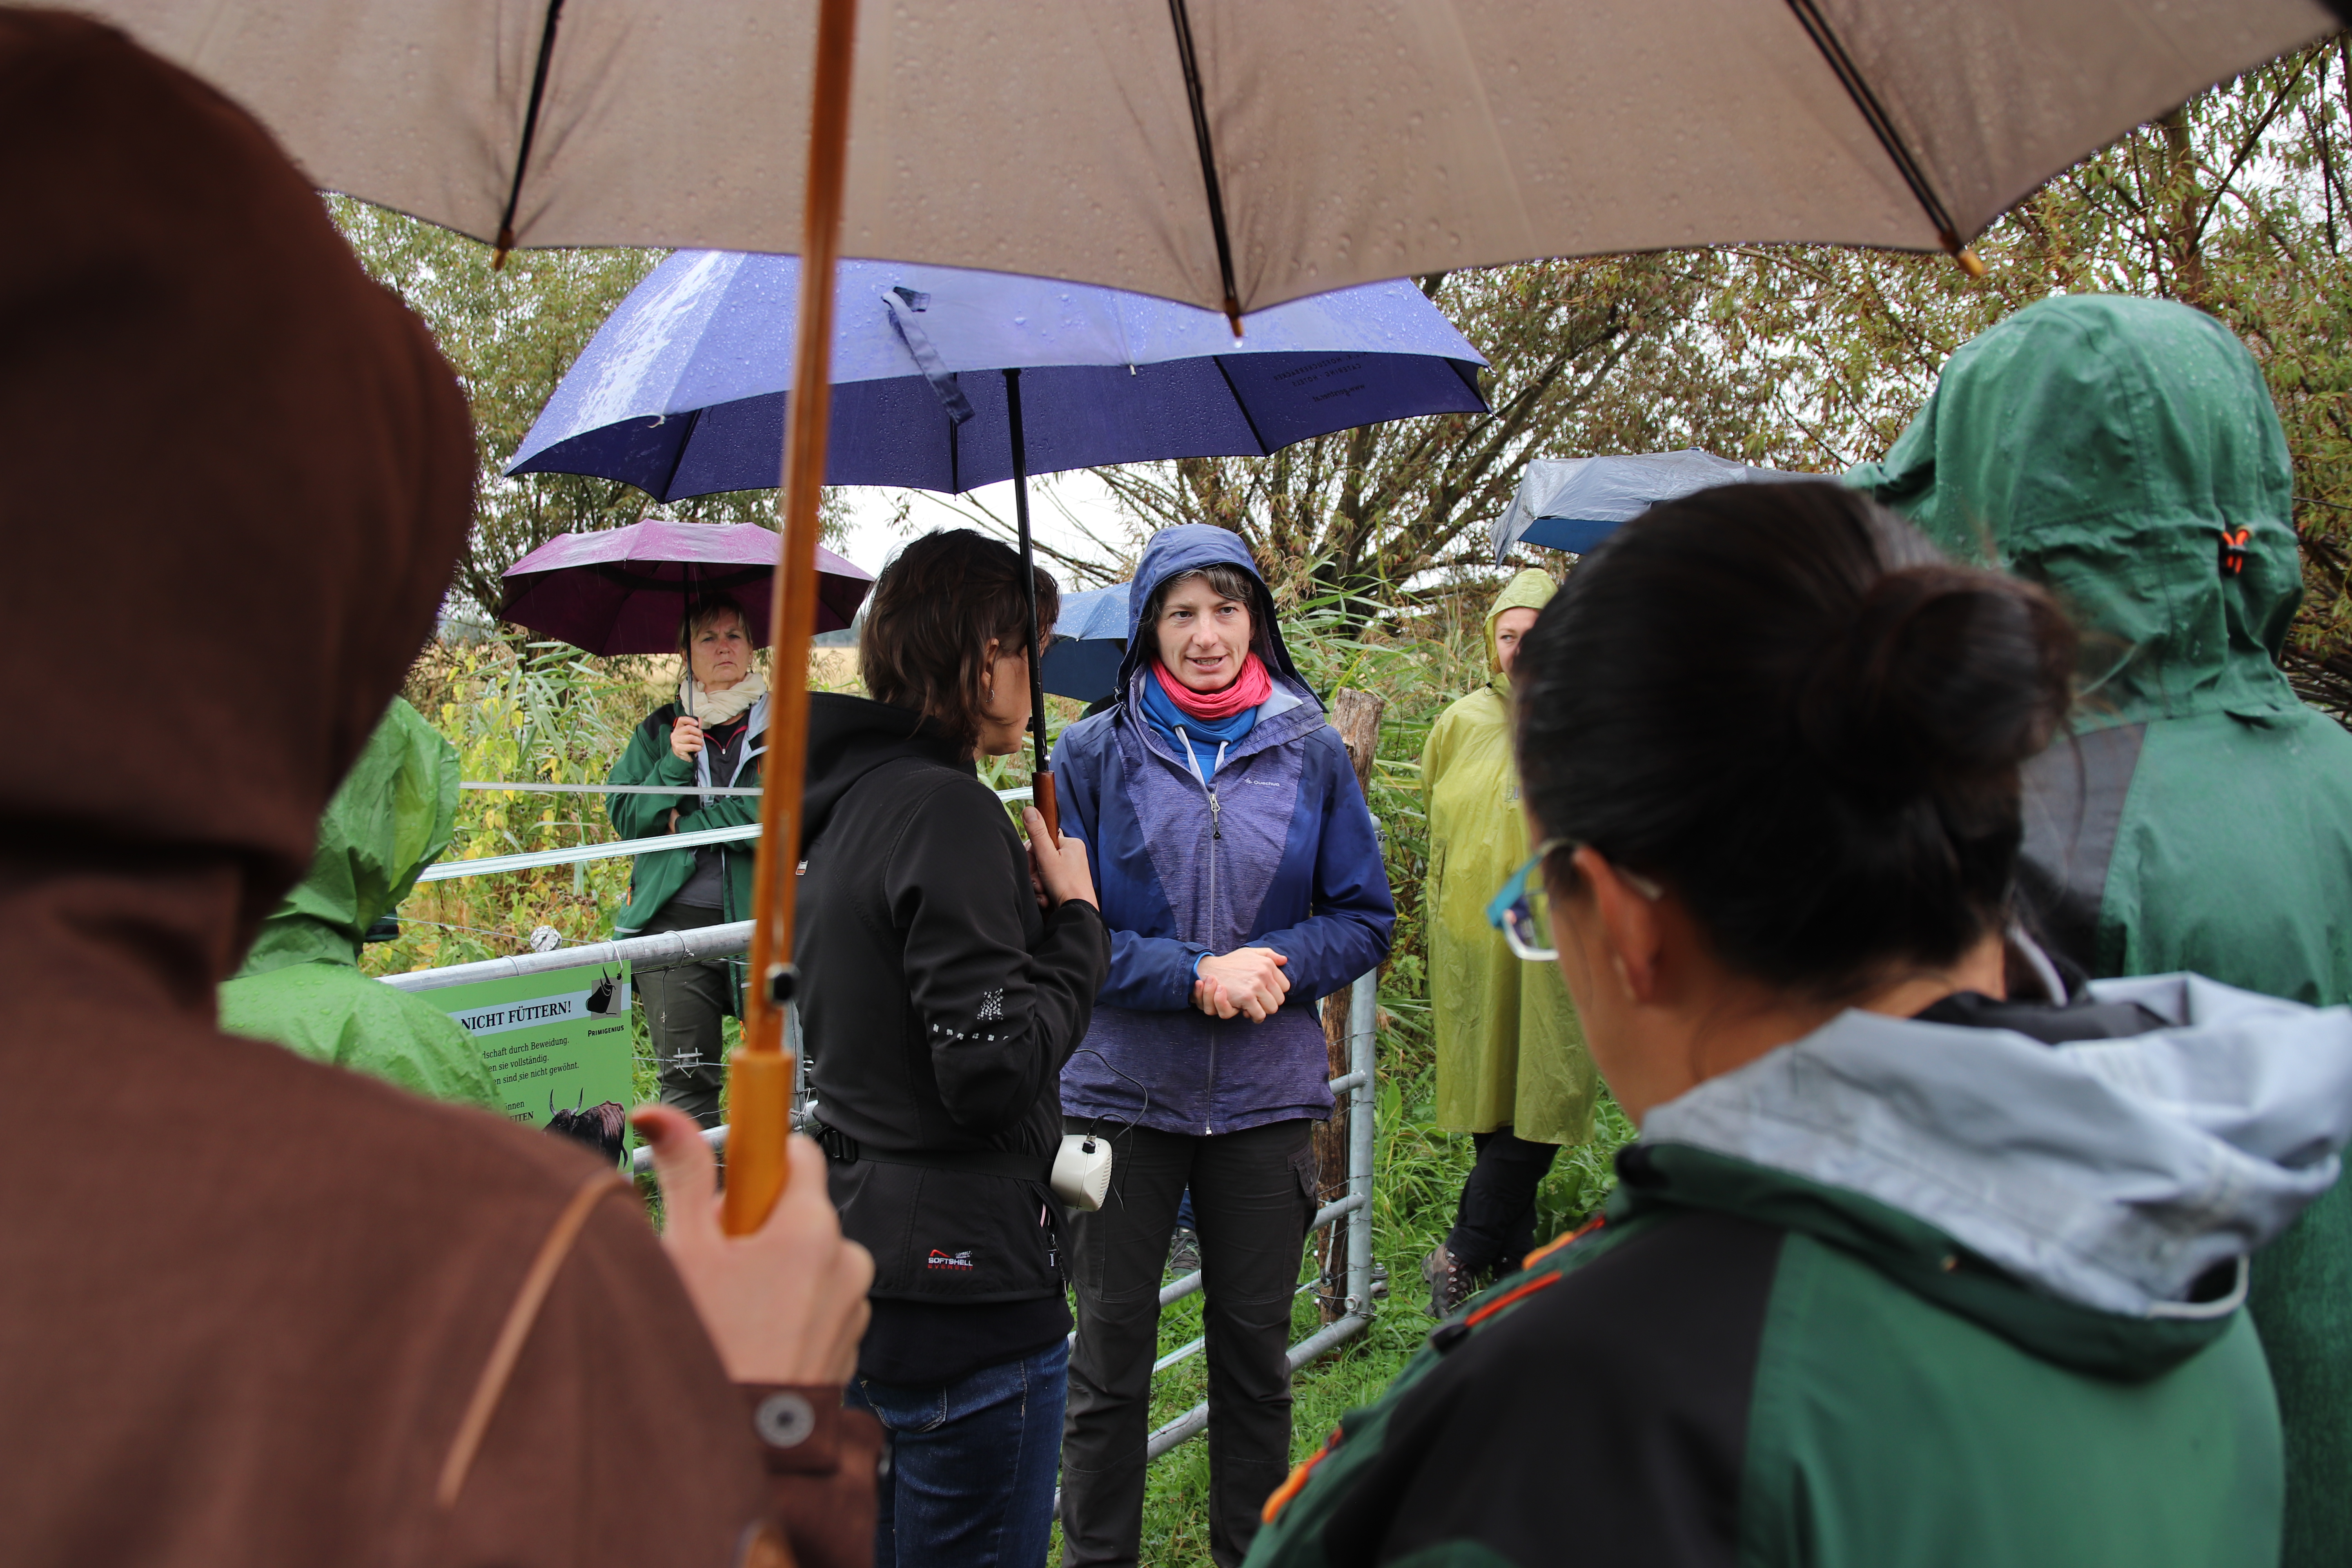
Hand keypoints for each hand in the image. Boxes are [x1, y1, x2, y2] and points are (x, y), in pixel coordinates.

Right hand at [631, 1106, 871, 1384]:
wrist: (743, 1444)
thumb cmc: (714, 1352)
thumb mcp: (685, 1253)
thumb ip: (682, 1176)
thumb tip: (664, 1116)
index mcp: (810, 1228)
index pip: (797, 1152)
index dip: (757, 1159)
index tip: (731, 1173)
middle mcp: (845, 1260)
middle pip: (796, 1210)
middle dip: (754, 1225)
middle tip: (715, 1261)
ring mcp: (854, 1303)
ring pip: (806, 1260)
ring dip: (771, 1270)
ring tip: (732, 1309)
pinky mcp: (851, 1339)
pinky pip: (818, 1302)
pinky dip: (789, 1308)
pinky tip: (754, 1336)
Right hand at [670, 715, 704, 761]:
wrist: (682, 758)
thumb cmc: (687, 745)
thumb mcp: (691, 735)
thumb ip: (695, 727)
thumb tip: (700, 719)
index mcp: (677, 729)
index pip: (681, 720)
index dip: (690, 720)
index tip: (697, 723)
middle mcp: (675, 734)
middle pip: (688, 728)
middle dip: (698, 732)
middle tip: (701, 737)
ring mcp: (676, 742)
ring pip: (691, 737)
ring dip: (699, 741)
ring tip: (701, 744)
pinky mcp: (679, 749)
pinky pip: (692, 746)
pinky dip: (698, 747)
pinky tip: (699, 748)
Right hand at [1024, 806, 1096, 909]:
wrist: (1077, 912)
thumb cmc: (1066, 884)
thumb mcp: (1047, 856)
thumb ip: (1037, 833)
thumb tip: (1029, 809)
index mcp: (1071, 844)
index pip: (1043, 839)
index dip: (1032, 852)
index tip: (1033, 863)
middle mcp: (1072, 855)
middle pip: (1041, 857)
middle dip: (1035, 871)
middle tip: (1038, 881)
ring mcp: (1070, 871)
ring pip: (1042, 871)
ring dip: (1037, 883)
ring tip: (1044, 892)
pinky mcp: (1066, 884)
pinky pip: (1047, 882)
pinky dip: (1043, 892)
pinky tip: (1046, 898)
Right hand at [1193, 946, 1289, 1021]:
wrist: (1210, 970)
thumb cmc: (1231, 963)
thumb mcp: (1250, 953)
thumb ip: (1269, 954)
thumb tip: (1284, 960)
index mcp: (1267, 964)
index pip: (1285, 986)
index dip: (1276, 992)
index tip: (1266, 994)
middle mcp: (1264, 973)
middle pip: (1280, 1000)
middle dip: (1270, 1003)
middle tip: (1259, 1003)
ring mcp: (1256, 985)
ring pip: (1272, 1009)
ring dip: (1263, 1011)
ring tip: (1254, 1008)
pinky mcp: (1246, 997)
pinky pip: (1260, 1014)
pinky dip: (1255, 1016)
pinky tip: (1247, 1012)